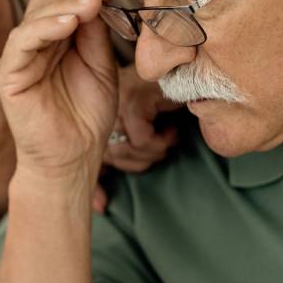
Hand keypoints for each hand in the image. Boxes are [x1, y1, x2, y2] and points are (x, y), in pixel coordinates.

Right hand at [0, 0, 117, 196]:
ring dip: (64, 4)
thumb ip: (96, 33)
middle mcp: (35, 42)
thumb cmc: (87, 114)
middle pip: (46, 0)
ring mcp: (19, 57)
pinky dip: (45, 28)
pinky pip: (22, 42)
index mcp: (56, 37)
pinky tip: (69, 23)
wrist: (74, 157)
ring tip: (91, 1)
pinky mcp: (9, 74)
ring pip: (34, 16)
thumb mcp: (101, 64)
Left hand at [95, 65, 182, 209]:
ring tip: (166, 134)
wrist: (187, 74)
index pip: (95, 159)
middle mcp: (101, 108)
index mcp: (95, 117)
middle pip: (113, 157)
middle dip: (143, 159)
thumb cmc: (164, 107)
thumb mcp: (135, 141)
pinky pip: (142, 139)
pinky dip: (161, 141)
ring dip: (155, 150)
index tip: (116, 189)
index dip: (111, 175)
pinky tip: (170, 128)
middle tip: (162, 142)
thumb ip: (112, 169)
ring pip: (128, 150)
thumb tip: (99, 208)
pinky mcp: (133, 100)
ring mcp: (115, 102)